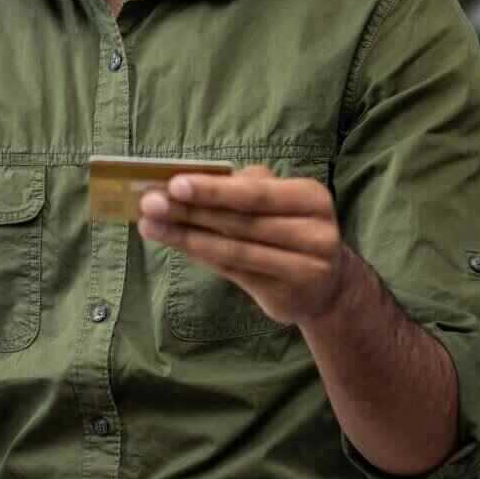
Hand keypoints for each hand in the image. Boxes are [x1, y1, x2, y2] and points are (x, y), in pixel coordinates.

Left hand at [136, 164, 354, 328]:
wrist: (330, 284)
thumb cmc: (292, 229)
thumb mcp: (278, 201)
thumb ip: (242, 189)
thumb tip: (185, 185)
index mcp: (310, 198)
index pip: (256, 193)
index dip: (214, 190)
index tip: (173, 184)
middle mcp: (314, 232)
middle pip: (241, 222)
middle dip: (191, 211)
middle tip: (149, 203)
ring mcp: (304, 267)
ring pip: (234, 249)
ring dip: (187, 236)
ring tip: (151, 226)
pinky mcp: (286, 295)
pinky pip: (235, 272)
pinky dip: (202, 256)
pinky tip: (177, 244)